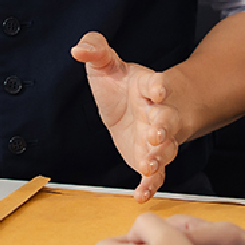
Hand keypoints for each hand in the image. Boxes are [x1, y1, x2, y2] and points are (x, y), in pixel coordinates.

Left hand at [72, 31, 180, 202]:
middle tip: (156, 133)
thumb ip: (96, 51)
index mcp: (148, 87)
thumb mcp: (106, 64)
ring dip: (160, 156)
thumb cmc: (123, 85)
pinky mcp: (150, 158)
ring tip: (150, 163)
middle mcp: (158, 113)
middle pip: (166, 119)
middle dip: (163, 126)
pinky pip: (156, 175)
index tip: (157, 90)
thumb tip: (77, 49)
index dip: (157, 86)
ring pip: (166, 149)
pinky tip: (141, 196)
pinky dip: (150, 186)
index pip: (156, 85)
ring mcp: (156, 138)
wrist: (135, 107)